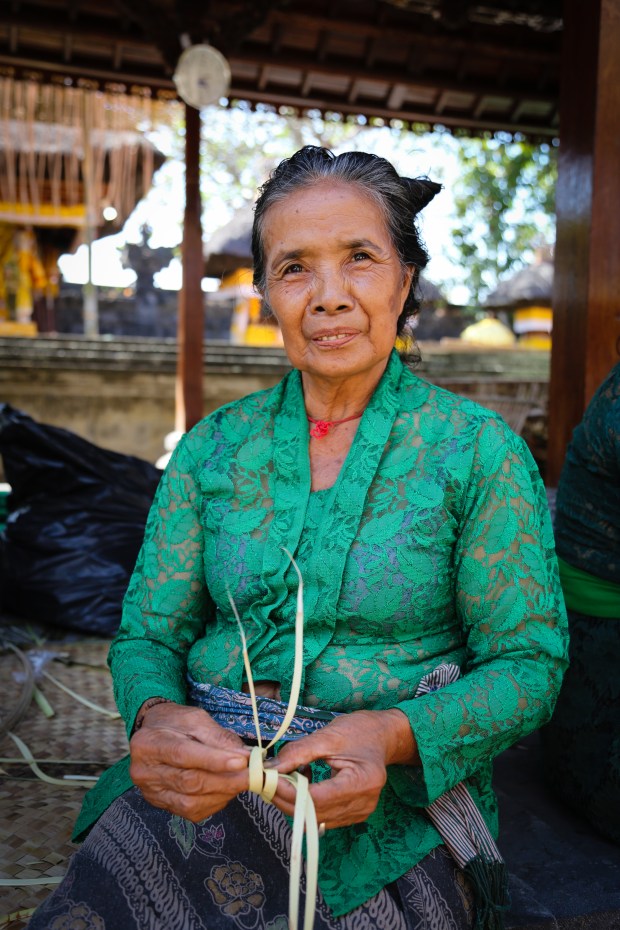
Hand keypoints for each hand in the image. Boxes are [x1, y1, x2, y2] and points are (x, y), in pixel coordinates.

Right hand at [129, 702, 250, 821]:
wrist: (153, 734)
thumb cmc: (175, 723)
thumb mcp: (195, 719)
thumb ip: (218, 737)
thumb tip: (244, 756)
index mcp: (149, 743)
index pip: (183, 754)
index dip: (214, 760)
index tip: (242, 761)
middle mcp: (144, 771)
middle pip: (188, 782)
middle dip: (225, 780)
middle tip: (252, 775)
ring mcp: (151, 792)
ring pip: (191, 801)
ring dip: (222, 793)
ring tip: (242, 781)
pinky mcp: (161, 805)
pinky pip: (191, 811)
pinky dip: (214, 803)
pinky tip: (226, 791)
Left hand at [266, 708, 418, 828]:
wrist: (382, 736)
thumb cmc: (359, 731)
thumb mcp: (327, 736)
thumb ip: (298, 752)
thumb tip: (270, 769)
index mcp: (362, 782)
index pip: (316, 799)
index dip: (287, 791)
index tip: (266, 778)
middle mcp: (363, 804)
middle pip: (313, 813)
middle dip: (284, 797)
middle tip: (265, 780)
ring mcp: (359, 813)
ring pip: (313, 818)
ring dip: (292, 801)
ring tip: (282, 777)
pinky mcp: (353, 814)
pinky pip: (321, 816)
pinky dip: (304, 802)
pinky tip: (302, 781)